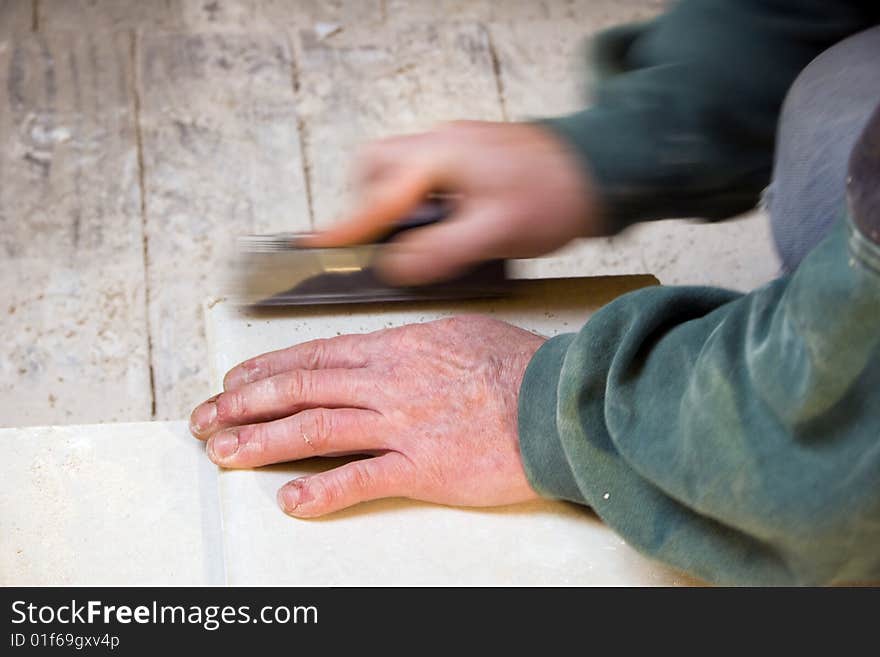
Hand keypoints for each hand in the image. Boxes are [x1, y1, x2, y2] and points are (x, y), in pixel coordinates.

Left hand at [189, 316, 545, 516]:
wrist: (559, 401)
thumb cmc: (518, 367)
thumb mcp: (459, 335)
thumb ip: (413, 346)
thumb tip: (385, 351)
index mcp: (397, 348)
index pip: (316, 355)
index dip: (268, 368)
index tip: (236, 379)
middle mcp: (389, 382)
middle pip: (302, 388)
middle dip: (246, 403)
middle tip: (208, 417)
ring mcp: (403, 423)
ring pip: (317, 429)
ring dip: (263, 442)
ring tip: (225, 452)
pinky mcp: (423, 466)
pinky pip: (362, 479)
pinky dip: (323, 492)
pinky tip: (292, 501)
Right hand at [301, 120, 600, 284]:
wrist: (603, 170)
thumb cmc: (556, 195)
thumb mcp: (494, 234)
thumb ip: (438, 253)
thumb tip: (395, 268)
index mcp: (440, 158)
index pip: (378, 195)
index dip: (346, 226)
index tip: (316, 246)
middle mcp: (442, 144)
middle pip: (377, 166)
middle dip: (368, 203)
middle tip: (376, 240)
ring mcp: (457, 147)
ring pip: (401, 169)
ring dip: (396, 202)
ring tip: (413, 237)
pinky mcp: (471, 158)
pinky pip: (427, 175)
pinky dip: (421, 200)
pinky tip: (444, 224)